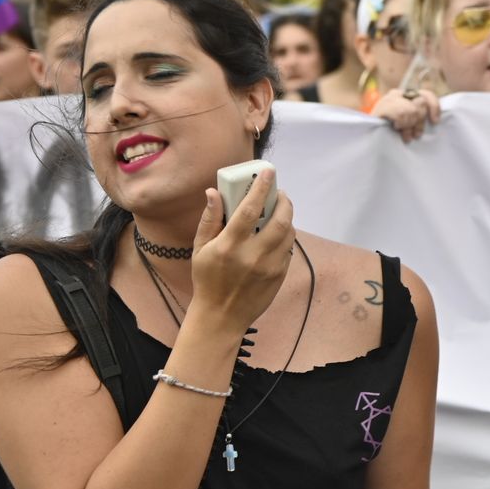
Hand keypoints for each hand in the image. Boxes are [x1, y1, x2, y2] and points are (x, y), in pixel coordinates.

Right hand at [188, 171, 297, 329]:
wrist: (221, 317)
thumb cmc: (207, 280)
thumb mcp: (200, 249)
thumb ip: (210, 219)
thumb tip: (214, 192)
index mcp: (230, 246)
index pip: (250, 209)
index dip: (261, 187)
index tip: (268, 171)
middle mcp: (253, 255)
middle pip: (280, 219)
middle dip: (284, 201)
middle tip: (279, 194)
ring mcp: (270, 267)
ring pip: (289, 233)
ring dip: (287, 217)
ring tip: (280, 211)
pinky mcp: (280, 275)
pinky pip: (288, 248)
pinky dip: (285, 236)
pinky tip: (277, 233)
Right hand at [374, 88, 440, 143]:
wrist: (370, 141)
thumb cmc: (390, 133)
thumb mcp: (408, 123)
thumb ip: (418, 116)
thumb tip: (435, 119)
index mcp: (405, 95)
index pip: (426, 94)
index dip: (434, 107)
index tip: (435, 121)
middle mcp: (397, 93)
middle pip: (421, 103)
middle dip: (419, 122)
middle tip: (414, 135)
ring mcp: (388, 99)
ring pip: (413, 110)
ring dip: (409, 125)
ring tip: (403, 133)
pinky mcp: (382, 107)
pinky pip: (402, 114)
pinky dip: (402, 123)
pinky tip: (396, 127)